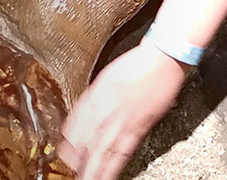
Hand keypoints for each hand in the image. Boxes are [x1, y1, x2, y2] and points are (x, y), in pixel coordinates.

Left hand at [58, 41, 185, 179]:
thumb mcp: (108, 75)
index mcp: (95, 95)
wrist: (163, 58)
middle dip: (75, 159)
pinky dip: (112, 167)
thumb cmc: (139, 62)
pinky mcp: (138, 127)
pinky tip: (107, 176)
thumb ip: (95, 94)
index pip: (73, 125)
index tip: (64, 150)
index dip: (67, 141)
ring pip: (100, 151)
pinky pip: (121, 152)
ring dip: (90, 169)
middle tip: (70, 171)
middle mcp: (104, 109)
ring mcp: (121, 120)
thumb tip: (86, 109)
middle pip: (83, 141)